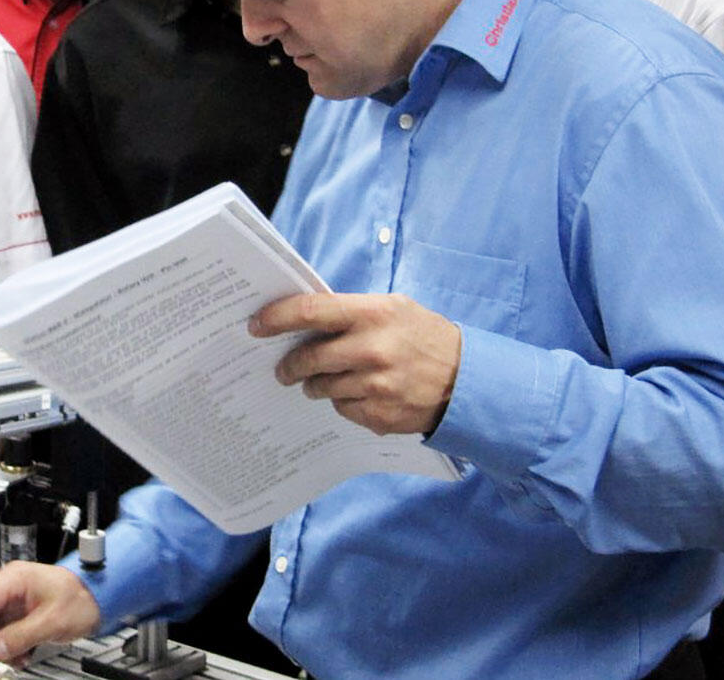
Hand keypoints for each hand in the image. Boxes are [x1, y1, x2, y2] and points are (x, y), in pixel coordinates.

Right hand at [0, 561, 99, 664]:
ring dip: (1, 647)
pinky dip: (9, 646)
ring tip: (16, 659)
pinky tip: (21, 655)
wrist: (97, 597)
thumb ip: (22, 635)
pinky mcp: (18, 613)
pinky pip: (4, 631)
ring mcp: (13, 600)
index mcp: (14, 578)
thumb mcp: (53, 620)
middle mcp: (9, 586)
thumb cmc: (81, 597)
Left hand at [250, 292, 461, 434]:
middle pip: (308, 358)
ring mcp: (375, 386)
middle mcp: (372, 349)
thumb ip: (350, 312)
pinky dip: (343, 401)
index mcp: (373, 314)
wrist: (468, 381)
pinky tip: (361, 393)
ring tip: (326, 379)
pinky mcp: (378, 415)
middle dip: (290, 365)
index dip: (276, 318)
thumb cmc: (423, 337)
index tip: (256, 325)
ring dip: (316, 384)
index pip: (310, 312)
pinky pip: (341, 408)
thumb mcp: (392, 309)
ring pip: (321, 387)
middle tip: (284, 368)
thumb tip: (300, 317)